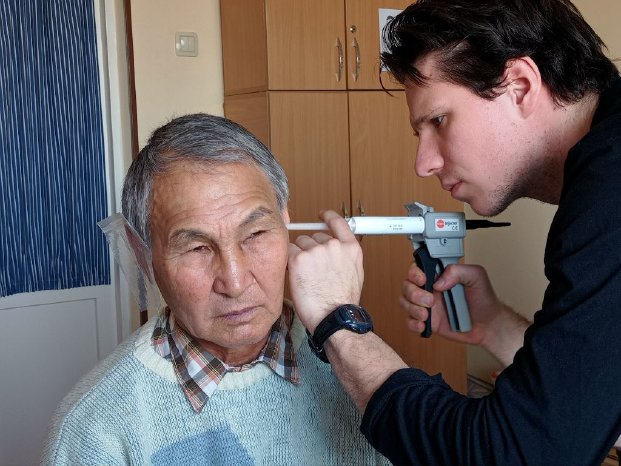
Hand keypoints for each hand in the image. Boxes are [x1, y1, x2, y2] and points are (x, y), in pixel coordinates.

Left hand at [287, 210, 363, 333]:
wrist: (333, 317)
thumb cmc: (342, 302)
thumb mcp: (354, 274)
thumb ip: (345, 256)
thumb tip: (335, 250)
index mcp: (350, 248)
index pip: (338, 222)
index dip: (328, 216)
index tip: (322, 215)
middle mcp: (334, 245)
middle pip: (314, 236)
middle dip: (311, 249)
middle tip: (313, 269)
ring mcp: (316, 251)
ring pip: (300, 244)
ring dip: (299, 256)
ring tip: (306, 276)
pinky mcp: (298, 259)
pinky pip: (288, 252)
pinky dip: (289, 262)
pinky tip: (296, 275)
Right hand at [400, 262, 512, 347]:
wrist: (489, 325)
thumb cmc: (484, 300)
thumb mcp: (476, 277)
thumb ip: (457, 271)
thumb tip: (438, 280)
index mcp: (439, 277)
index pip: (417, 269)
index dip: (415, 273)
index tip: (423, 279)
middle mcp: (431, 290)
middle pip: (407, 286)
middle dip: (414, 294)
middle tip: (430, 301)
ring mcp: (428, 306)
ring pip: (405, 303)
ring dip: (413, 308)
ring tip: (427, 314)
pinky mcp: (428, 322)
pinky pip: (410, 322)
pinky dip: (413, 323)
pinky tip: (424, 324)